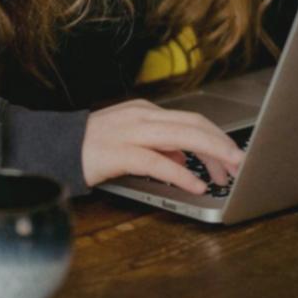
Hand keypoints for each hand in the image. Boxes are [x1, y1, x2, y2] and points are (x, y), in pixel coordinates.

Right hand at [81, 99, 243, 195]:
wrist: (56, 148)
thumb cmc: (93, 147)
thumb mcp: (131, 142)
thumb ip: (159, 147)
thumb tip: (185, 158)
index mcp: (146, 112)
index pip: (192, 120)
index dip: (217, 139)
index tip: (233, 157)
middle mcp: (142, 117)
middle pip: (194, 125)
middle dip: (222, 144)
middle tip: (241, 163)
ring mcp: (131, 132)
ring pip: (182, 137)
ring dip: (211, 154)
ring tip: (227, 171)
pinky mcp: (120, 152)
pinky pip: (158, 161)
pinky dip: (181, 173)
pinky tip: (195, 184)